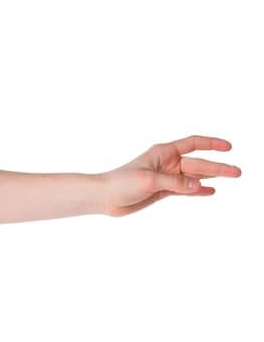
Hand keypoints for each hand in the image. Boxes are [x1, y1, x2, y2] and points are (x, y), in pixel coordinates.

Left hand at [99, 136, 240, 216]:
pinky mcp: (163, 191)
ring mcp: (166, 177)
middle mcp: (168, 163)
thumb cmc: (121, 182)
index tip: (228, 147)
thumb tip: (199, 186)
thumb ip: (175, 183)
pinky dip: (198, 191)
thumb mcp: (150, 180)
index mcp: (164, 152)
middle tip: (237, 173)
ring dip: (212, 177)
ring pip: (195, 176)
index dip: (212, 144)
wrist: (104, 198)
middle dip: (218, 167)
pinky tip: (211, 191)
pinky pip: (185, 190)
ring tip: (232, 178)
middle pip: (198, 163)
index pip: (193, 143)